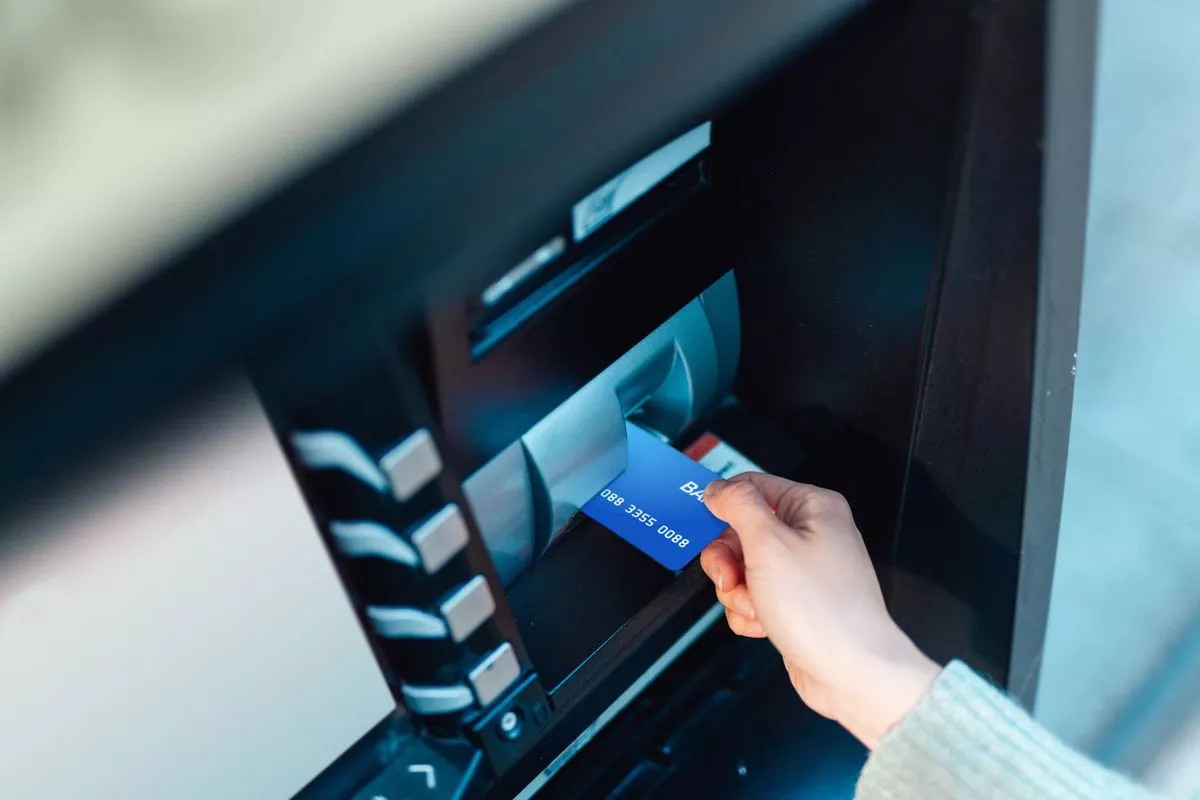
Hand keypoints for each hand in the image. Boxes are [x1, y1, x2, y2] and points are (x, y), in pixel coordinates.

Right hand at [699, 473, 939, 748]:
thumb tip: (719, 488)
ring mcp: (802, 571)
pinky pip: (753, 596)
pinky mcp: (794, 602)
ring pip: (742, 567)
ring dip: (738, 591)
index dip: (724, 505)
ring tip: (756, 607)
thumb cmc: (825, 610)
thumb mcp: (769, 543)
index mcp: (812, 507)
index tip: (703, 523)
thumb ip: (738, 506)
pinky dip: (749, 612)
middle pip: (741, 531)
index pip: (753, 486)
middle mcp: (810, 534)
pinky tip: (764, 623)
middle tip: (733, 577)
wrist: (849, 672)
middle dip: (729, 561)